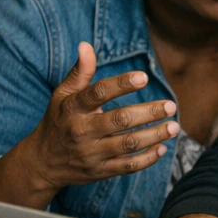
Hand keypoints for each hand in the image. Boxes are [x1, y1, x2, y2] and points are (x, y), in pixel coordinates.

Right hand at [6, 43, 177, 207]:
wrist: (42, 163)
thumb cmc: (58, 121)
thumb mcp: (62, 96)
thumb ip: (79, 72)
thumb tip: (86, 45)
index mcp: (72, 108)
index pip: (97, 93)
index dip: (121, 84)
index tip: (144, 77)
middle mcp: (81, 131)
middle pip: (120, 120)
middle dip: (148, 112)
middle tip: (170, 105)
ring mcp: (91, 153)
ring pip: (128, 144)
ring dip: (155, 135)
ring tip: (174, 127)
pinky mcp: (99, 171)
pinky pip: (127, 167)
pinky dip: (147, 159)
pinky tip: (162, 147)